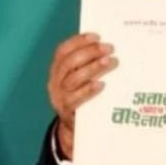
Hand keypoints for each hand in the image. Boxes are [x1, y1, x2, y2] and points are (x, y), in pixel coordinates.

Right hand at [47, 32, 116, 158]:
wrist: (73, 128)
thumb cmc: (81, 97)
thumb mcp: (80, 80)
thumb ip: (88, 65)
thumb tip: (108, 49)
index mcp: (57, 70)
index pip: (63, 51)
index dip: (78, 41)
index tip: (97, 36)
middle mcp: (55, 82)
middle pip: (69, 63)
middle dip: (90, 52)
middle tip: (109, 48)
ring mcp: (59, 97)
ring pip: (73, 79)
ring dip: (93, 68)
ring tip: (111, 62)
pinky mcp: (67, 112)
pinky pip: (75, 99)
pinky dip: (88, 90)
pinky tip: (101, 84)